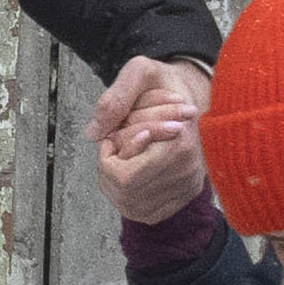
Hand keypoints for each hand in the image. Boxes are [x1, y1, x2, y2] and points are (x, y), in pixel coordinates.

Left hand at [88, 50, 208, 223]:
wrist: (189, 96)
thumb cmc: (163, 85)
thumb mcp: (140, 73)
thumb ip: (116, 99)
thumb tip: (94, 133)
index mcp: (180, 142)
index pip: (124, 176)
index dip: (109, 155)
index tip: (115, 133)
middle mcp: (188, 171)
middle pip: (125, 193)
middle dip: (110, 169)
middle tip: (116, 144)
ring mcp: (187, 188)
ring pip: (131, 205)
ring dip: (116, 182)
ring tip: (125, 155)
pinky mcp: (184, 197)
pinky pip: (143, 211)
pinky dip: (128, 194)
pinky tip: (132, 170)